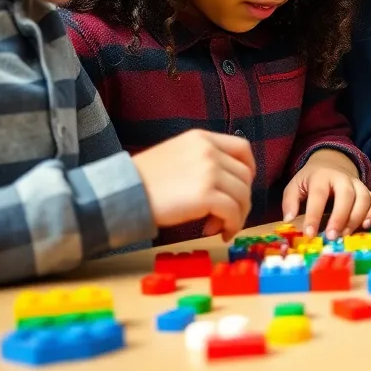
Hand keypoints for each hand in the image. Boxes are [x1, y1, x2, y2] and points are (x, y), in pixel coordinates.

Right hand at [132, 130, 255, 241]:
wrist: (122, 193)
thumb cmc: (144, 180)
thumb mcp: (177, 154)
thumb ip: (203, 159)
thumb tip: (228, 183)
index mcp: (202, 138)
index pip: (242, 148)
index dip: (248, 169)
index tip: (242, 187)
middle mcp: (209, 150)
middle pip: (245, 175)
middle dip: (241, 199)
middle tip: (224, 216)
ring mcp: (210, 171)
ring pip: (242, 195)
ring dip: (236, 215)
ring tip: (217, 227)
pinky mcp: (206, 195)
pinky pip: (233, 211)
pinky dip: (231, 224)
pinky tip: (215, 232)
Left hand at [282, 149, 370, 239]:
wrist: (332, 163)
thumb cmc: (311, 180)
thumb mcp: (296, 185)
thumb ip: (290, 201)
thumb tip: (289, 219)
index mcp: (322, 176)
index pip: (319, 195)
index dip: (314, 215)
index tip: (309, 234)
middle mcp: (343, 178)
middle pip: (346, 195)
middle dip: (340, 217)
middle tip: (331, 236)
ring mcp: (358, 184)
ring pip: (364, 198)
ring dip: (356, 218)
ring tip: (346, 235)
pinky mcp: (368, 192)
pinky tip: (366, 226)